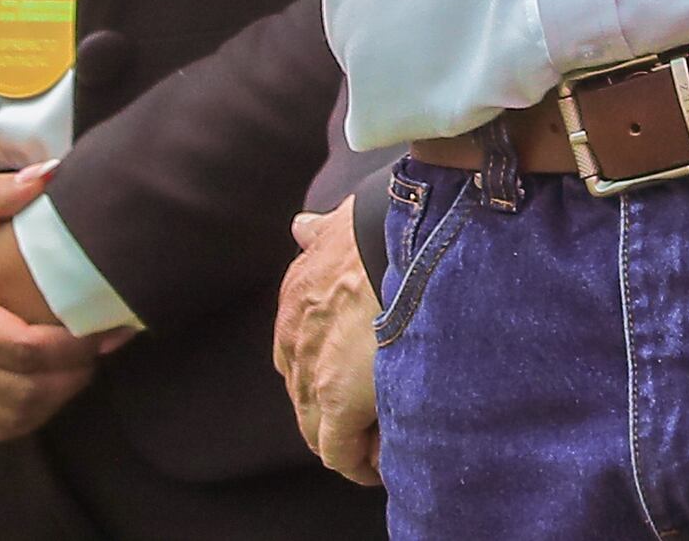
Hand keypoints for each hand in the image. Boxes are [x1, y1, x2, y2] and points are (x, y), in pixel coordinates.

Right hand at [0, 169, 99, 443]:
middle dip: (73, 376)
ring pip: (5, 419)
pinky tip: (45, 389)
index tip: (105, 325)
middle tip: (105, 344)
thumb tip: (53, 173)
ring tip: (83, 365)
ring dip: (52, 400)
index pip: (21, 350)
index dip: (71, 346)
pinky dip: (21, 417)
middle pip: (21, 392)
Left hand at [278, 206, 380, 484]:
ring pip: (320, 432)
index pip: (302, 363)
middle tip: (375, 423)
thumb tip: (302, 226)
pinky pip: (340, 454)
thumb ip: (318, 234)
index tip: (361, 388)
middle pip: (307, 401)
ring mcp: (312, 376)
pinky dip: (359, 463)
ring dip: (350, 439)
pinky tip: (382, 463)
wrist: (397, 236)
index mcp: (291, 308)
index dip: (332, 378)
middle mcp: (292, 345)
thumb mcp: (334, 225)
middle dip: (338, 414)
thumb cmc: (377, 227)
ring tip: (384, 441)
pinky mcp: (336, 402)